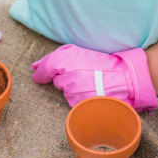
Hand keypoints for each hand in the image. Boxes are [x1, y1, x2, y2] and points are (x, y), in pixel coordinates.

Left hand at [31, 44, 157, 110]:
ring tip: (89, 82)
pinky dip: (79, 97)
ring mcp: (74, 93)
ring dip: (73, 88)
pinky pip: (73, 101)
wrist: (123, 79)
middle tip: (82, 74)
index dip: (42, 72)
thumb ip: (54, 58)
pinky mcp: (80, 104)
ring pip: (65, 92)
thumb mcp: (78, 53)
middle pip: (57, 80)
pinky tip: (91, 91)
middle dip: (65, 78)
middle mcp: (68, 77)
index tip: (39, 76)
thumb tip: (34, 67)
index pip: (47, 67)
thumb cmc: (100, 64)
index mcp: (67, 61)